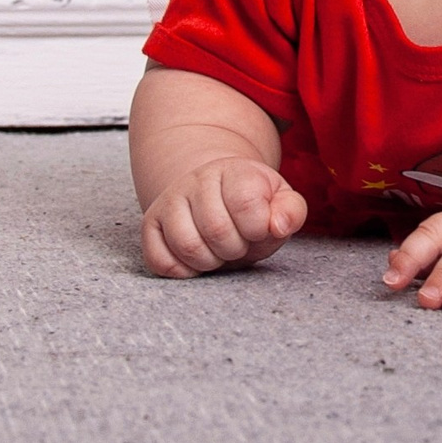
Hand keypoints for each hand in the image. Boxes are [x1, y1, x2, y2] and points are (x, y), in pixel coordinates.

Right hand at [141, 156, 305, 276]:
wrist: (214, 193)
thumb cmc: (252, 205)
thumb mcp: (280, 202)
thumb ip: (291, 211)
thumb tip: (278, 225)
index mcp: (234, 171)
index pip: (245, 203)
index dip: (257, 227)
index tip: (258, 228)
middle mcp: (196, 180)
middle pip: (216, 230)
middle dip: (235, 248)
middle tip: (238, 243)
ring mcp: (169, 201)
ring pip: (187, 246)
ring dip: (210, 262)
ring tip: (218, 251)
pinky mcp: (150, 225)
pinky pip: (160, 261)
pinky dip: (183, 271)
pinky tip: (197, 260)